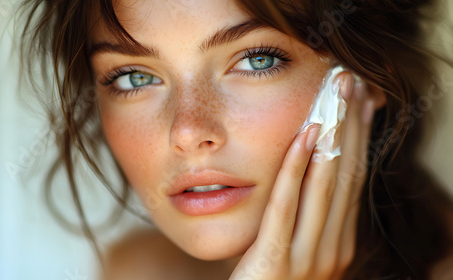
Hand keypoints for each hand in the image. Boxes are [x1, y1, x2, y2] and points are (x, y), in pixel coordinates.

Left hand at [229, 72, 374, 279]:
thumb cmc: (270, 279)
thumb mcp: (296, 245)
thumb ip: (308, 215)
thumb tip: (314, 169)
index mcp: (340, 244)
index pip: (354, 180)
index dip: (359, 137)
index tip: (360, 100)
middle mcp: (332, 249)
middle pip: (345, 175)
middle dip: (351, 125)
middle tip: (351, 83)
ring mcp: (308, 257)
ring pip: (324, 186)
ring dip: (331, 136)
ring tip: (333, 96)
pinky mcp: (275, 261)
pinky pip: (287, 206)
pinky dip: (295, 168)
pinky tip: (302, 137)